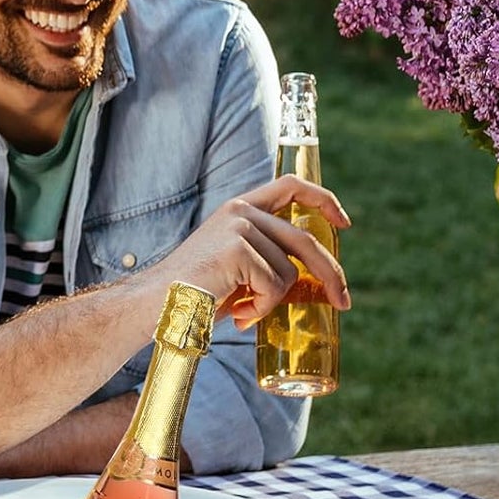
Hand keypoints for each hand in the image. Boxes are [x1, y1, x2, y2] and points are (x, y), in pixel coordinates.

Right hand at [146, 177, 351, 327]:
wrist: (156, 302)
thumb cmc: (195, 291)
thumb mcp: (237, 267)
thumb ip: (268, 258)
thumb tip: (315, 280)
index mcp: (239, 208)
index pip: (290, 185)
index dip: (323, 200)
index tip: (343, 224)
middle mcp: (241, 210)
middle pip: (304, 240)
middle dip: (330, 274)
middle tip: (342, 302)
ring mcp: (239, 227)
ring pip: (288, 272)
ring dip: (271, 301)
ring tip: (243, 311)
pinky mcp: (237, 249)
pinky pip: (273, 286)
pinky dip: (260, 309)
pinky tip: (236, 313)